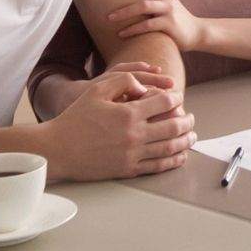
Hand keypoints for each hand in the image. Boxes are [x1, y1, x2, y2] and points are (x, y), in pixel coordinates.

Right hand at [44, 70, 196, 180]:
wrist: (57, 149)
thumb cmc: (75, 118)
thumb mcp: (96, 90)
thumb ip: (123, 80)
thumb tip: (146, 86)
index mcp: (129, 113)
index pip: (164, 103)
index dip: (176, 98)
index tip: (178, 98)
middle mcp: (134, 134)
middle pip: (173, 127)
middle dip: (187, 121)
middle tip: (192, 118)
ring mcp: (132, 154)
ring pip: (169, 148)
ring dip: (185, 142)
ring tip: (192, 137)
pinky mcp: (127, 169)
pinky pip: (157, 166)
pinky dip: (173, 161)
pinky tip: (180, 156)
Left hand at [107, 0, 206, 50]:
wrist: (196, 32)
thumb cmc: (173, 16)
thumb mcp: (164, 0)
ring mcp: (168, 10)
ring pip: (143, 6)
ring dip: (124, 12)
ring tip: (109, 17)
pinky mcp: (169, 25)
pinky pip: (147, 26)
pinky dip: (132, 30)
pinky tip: (120, 34)